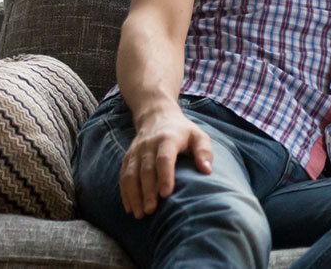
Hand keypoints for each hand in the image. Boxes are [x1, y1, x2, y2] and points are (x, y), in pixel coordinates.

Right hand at [120, 103, 212, 219]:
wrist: (157, 117)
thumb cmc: (183, 132)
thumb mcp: (198, 136)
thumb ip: (204, 152)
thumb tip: (207, 170)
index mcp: (167, 139)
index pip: (164, 159)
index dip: (164, 176)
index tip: (166, 194)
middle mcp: (148, 145)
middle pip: (145, 170)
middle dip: (147, 192)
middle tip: (151, 211)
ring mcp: (135, 152)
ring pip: (131, 175)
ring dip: (134, 196)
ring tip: (140, 214)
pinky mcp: (128, 158)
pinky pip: (123, 177)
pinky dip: (125, 193)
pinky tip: (130, 208)